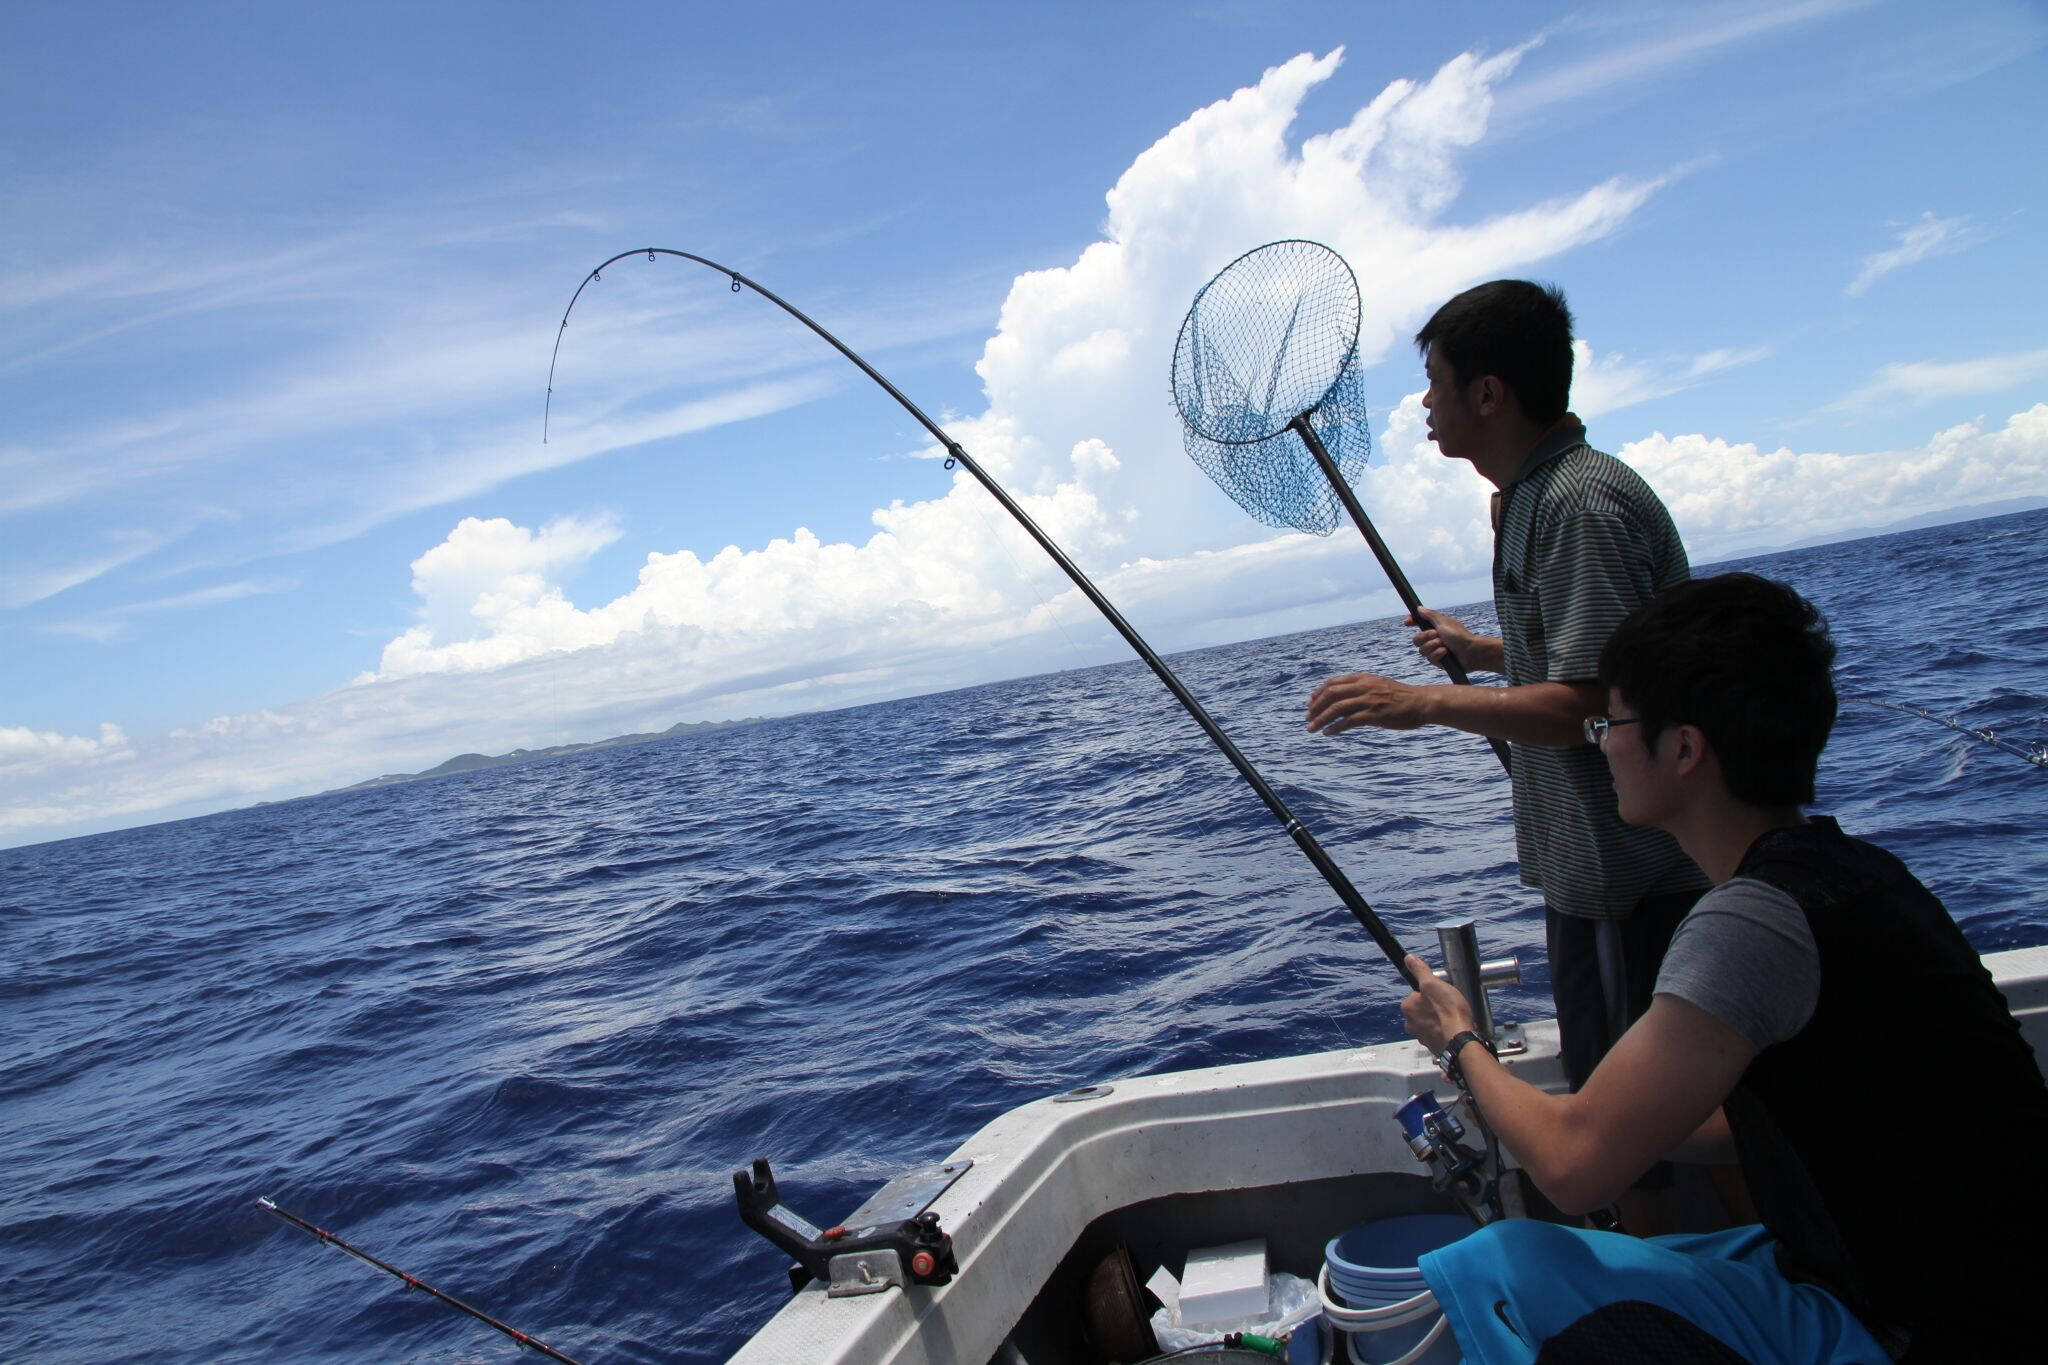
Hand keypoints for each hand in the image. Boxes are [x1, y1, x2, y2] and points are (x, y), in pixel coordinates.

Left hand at [1306, 672, 1429, 734]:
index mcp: (1364, 678)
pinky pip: (1348, 721)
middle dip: (1316, 707)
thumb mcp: (1378, 685)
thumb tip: (1343, 699)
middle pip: (1331, 694)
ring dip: (1321, 719)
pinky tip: (1329, 733)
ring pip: (1336, 708)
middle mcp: (1364, 687)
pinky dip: (1335, 727)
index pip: (1333, 683)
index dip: (1318, 693)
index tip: (1310, 703)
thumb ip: (1361, 689)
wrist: (1422, 702)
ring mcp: (1369, 700)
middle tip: (1307, 718)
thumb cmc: (1401, 696)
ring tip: (1312, 728)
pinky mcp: (1374, 715)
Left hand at [1400, 953, 1477, 1054]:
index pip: (1417, 994)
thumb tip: (1409, 959)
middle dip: (1434, 1007)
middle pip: (1423, 1009)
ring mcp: (1421, 1037)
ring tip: (1454, 1018)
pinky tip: (1454, 1029)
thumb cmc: (1448, 1011)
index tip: (1442, 994)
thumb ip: (1420, 971)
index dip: (1431, 992)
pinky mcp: (1433, 1047)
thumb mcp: (1433, 984)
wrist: (1460, 1041)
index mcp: (1407, 1007)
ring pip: (1430, 1023)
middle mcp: (1410, 1024)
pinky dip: (1445, 1032)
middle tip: (1450, 1006)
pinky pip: (1438, 1035)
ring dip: (1440, 1020)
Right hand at [1407, 609, 1473, 672]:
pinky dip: (1438, 654)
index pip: (1418, 624)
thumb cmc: (1459, 635)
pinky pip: (1430, 658)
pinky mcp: (1438, 661)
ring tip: (1444, 644)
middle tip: (1436, 634)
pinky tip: (1446, 652)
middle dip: (1424, 637)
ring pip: (1422, 650)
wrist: (1470, 652)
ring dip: (1432, 646)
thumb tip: (1419, 608)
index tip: (1407, 623)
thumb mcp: (1443, 622)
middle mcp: (1433, 639)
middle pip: (1416, 640)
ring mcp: (1435, 651)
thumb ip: (1430, 615)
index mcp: (1435, 628)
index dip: (1412, 622)